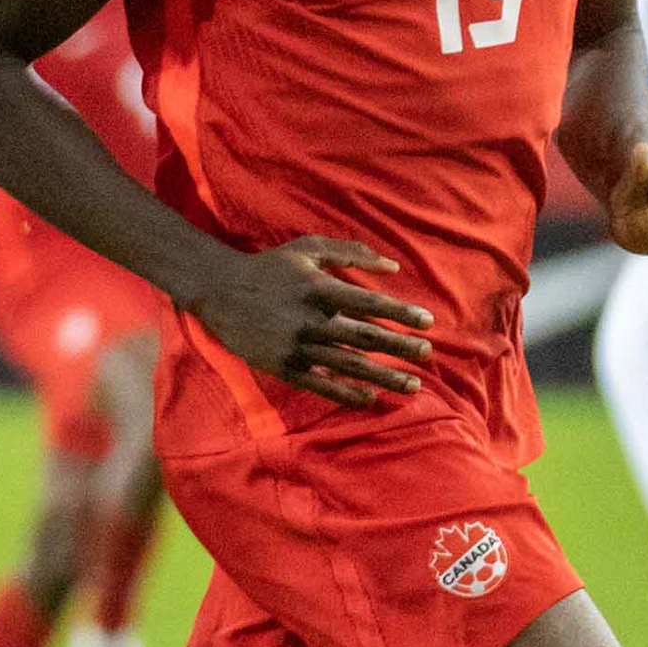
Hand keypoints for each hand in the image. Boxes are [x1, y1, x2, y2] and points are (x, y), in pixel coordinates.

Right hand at [189, 236, 434, 409]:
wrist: (219, 290)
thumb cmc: (270, 267)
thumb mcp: (308, 248)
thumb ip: (351, 252)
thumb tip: (393, 265)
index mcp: (319, 287)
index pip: (370, 303)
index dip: (401, 313)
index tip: (428, 323)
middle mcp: (310, 319)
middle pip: (364, 337)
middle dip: (400, 347)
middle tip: (427, 355)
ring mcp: (296, 346)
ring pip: (348, 365)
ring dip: (382, 377)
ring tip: (411, 385)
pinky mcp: (282, 366)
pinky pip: (320, 385)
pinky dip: (346, 393)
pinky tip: (369, 398)